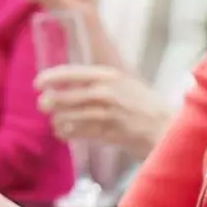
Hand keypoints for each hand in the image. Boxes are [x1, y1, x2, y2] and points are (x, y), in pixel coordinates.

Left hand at [37, 64, 171, 159]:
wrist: (169, 129)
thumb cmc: (146, 106)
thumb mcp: (125, 83)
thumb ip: (100, 81)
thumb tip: (71, 80)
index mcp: (110, 75)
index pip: (72, 73)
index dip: (51, 78)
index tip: (38, 83)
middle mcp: (108, 92)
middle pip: (65, 96)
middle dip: (50, 102)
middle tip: (44, 106)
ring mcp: (109, 114)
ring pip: (69, 116)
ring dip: (58, 120)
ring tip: (57, 123)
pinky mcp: (110, 133)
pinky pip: (79, 133)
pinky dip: (67, 133)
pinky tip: (63, 133)